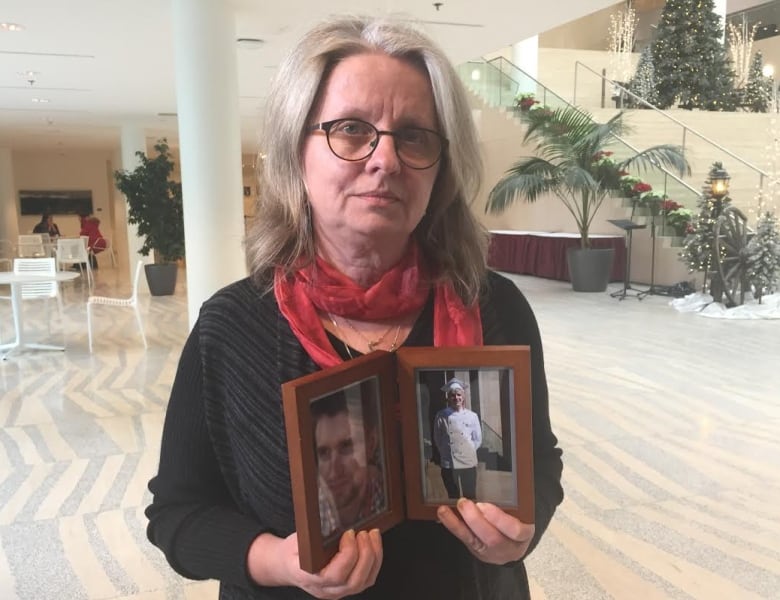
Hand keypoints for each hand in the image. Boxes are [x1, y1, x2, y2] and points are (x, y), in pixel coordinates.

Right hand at [248, 528, 382, 598]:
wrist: (287, 566)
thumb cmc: (293, 551)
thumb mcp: (298, 539)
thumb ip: (314, 535)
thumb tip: (334, 520)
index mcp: (308, 577)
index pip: (335, 575)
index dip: (348, 554)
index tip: (350, 533)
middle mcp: (324, 590)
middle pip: (354, 582)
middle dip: (365, 555)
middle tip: (365, 533)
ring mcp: (336, 592)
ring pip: (363, 582)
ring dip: (373, 557)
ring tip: (372, 535)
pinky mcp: (345, 588)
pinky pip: (366, 580)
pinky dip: (374, 562)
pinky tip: (373, 545)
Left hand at [437, 498, 533, 563]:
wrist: (514, 545)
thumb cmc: (518, 523)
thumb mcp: (524, 513)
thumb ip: (515, 501)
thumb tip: (506, 472)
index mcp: (524, 535)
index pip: (515, 530)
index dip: (499, 519)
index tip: (485, 505)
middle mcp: (507, 547)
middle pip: (492, 538)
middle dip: (476, 520)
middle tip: (465, 504)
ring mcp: (490, 551)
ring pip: (474, 540)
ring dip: (458, 524)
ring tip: (446, 510)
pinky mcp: (476, 549)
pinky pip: (463, 538)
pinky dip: (452, 525)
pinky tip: (444, 514)